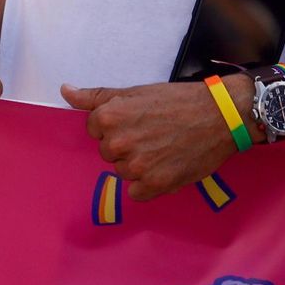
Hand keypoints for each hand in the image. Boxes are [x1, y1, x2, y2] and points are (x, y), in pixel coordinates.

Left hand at [62, 79, 246, 200]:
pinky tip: (164, 168)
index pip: (95, 131)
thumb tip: (65, 91)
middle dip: (125, 146)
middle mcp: (118, 143)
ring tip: (162, 149)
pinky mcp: (156, 184)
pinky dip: (148, 185)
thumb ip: (94, 97)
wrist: (219, 116)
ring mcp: (137, 166)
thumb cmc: (176, 101)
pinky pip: (137, 192)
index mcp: (107, 118)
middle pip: (108, 153)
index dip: (116, 126)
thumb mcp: (132, 92)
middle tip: (151, 135)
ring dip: (138, 166)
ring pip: (123, 172)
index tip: (136, 122)